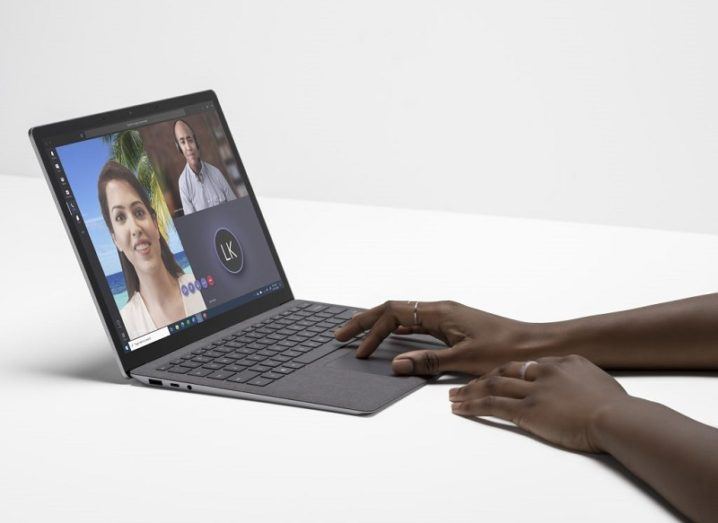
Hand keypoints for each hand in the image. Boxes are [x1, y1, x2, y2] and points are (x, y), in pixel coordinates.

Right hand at [334, 300, 539, 375]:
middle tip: (341, 335)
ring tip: (359, 337)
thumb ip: (428, 361)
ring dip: (380, 327)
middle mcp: (441, 311)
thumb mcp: (465, 358)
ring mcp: (446, 319)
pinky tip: (391, 341)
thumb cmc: (508, 349)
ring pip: (404, 318)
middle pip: (393, 311)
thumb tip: (396, 364)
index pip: (392, 312)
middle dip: (365, 322)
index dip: (369, 328)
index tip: (356, 347)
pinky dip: (398, 333)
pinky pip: (417, 327)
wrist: (537, 347)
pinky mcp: (453, 329)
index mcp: (440, 311)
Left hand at [449, 355, 628, 451]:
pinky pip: (493, 405)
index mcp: (562, 362)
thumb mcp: (599, 381)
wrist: (617, 418)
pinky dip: (473, 406)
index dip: (507, 370)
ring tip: (453, 396)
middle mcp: (543, 371)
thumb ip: (583, 379)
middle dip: (481, 377)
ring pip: (492, 385)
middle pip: (504, 370)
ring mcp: (533, 390)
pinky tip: (460, 408)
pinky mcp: (527, 410)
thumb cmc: (616, 407)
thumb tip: (581, 384)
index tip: (495, 376)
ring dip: (469, 391)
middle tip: (464, 384)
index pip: (527, 364)